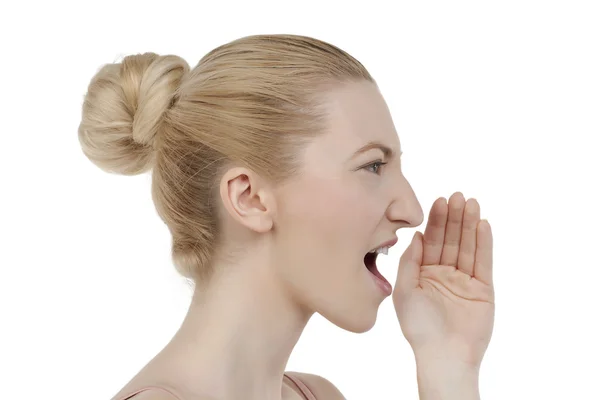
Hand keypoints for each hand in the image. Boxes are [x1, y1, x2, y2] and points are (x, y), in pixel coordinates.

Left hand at [393, 192, 493, 368]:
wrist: (443, 354)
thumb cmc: (419, 326)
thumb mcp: (405, 290)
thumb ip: (410, 262)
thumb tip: (417, 236)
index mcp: (424, 273)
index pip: (432, 241)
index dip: (436, 221)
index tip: (439, 201)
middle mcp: (444, 273)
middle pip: (451, 240)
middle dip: (454, 218)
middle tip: (457, 196)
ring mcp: (464, 280)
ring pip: (468, 247)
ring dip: (470, 225)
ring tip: (472, 203)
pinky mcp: (483, 289)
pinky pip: (483, 262)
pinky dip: (484, 243)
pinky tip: (483, 225)